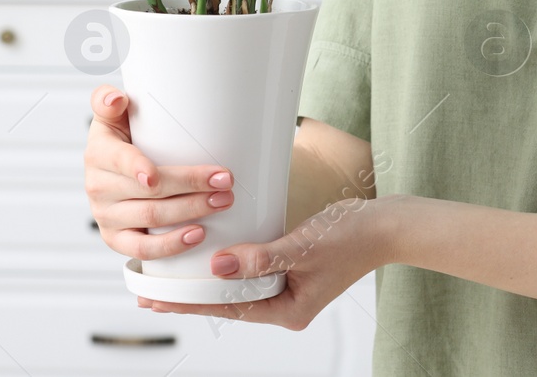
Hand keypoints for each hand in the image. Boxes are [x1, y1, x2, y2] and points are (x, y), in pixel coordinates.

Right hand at [84, 84, 236, 259]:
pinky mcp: (117, 239)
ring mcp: (106, 216)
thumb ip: (108, 100)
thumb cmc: (121, 138)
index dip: (137, 168)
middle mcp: (99, 187)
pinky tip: (197, 235)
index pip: (118, 161)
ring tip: (221, 202)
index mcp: (99, 153)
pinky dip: (170, 245)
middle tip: (224, 181)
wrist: (108, 169)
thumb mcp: (111, 114)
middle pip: (148, 192)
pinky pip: (142, 249)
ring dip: (190, 212)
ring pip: (151, 219)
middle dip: (190, 186)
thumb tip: (117, 99)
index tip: (156, 176)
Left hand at [137, 194, 400, 330]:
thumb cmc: (351, 237)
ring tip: (170, 277)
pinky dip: (230, 265)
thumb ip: (259, 258)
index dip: (191, 303)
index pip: (228, 308)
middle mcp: (286, 305)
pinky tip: (210, 258)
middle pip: (229, 302)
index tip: (158, 300)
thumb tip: (217, 265)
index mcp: (289, 311)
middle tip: (150, 292)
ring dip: (207, 280)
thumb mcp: (302, 247)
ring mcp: (289, 288)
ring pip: (239, 287)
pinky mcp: (292, 269)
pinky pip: (253, 271)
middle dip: (191, 295)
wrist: (386, 226)